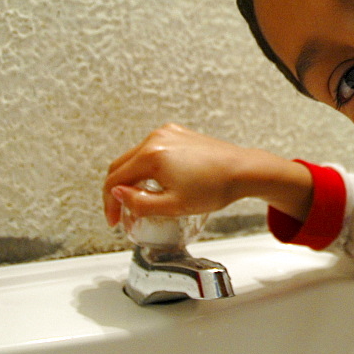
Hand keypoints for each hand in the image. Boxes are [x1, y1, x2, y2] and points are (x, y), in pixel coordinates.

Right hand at [103, 123, 312, 226]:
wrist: (243, 170)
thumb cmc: (216, 187)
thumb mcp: (174, 206)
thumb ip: (140, 204)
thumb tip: (118, 196)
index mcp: (152, 156)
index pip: (114, 179)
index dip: (109, 204)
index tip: (114, 221)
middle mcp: (156, 138)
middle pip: (120, 165)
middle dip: (116, 191)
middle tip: (121, 213)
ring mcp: (167, 132)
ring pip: (135, 157)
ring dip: (130, 177)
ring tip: (138, 200)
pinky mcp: (178, 133)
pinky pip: (151, 149)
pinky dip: (145, 166)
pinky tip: (155, 183)